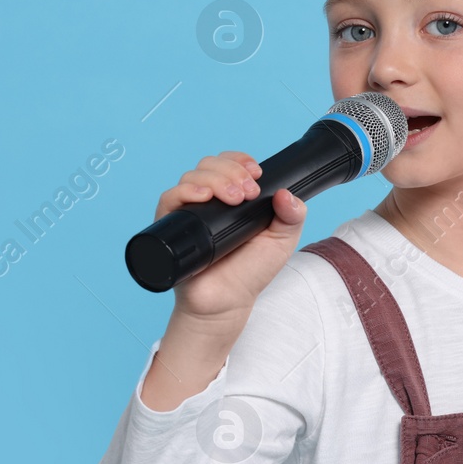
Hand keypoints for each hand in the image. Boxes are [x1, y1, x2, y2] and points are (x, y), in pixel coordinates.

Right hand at [153, 150, 306, 321]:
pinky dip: (185, 191)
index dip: (240, 160)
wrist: (228, 302)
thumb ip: (293, 216)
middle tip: (249, 192)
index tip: (256, 173)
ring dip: (215, 179)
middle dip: (232, 171)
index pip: (229, 164)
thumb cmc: (251, 272)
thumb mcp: (282, 241)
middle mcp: (208, 201)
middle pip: (210, 165)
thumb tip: (286, 194)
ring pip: (192, 176)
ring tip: (234, 198)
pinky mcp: (172, 226)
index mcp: (232, 197)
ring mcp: (189, 212)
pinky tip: (203, 197)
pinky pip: (169, 198)